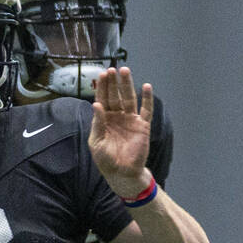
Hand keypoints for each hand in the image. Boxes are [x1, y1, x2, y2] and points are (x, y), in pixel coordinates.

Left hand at [88, 67, 152, 196]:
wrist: (122, 173)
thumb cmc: (106, 160)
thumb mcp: (96, 142)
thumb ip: (97, 123)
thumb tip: (96, 104)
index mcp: (104, 119)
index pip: (103, 99)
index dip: (103, 87)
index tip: (103, 74)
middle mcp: (118, 116)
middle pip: (116, 95)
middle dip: (114, 83)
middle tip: (113, 69)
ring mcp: (131, 120)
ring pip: (129, 98)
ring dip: (127, 85)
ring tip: (125, 71)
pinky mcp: (143, 125)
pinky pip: (146, 110)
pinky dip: (147, 98)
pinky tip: (146, 87)